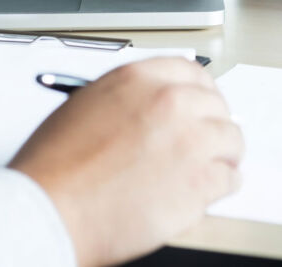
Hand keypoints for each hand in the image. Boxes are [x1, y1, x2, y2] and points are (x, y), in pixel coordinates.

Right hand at [9, 57, 242, 266]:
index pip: (190, 71)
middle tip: (209, 139)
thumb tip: (153, 107)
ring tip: (215, 166)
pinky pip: (229, 178)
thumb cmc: (55, 168)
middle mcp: (168, 102)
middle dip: (212, 122)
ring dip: (223, 153)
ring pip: (230, 139)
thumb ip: (127, 100)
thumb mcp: (85, 107)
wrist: (50, 210)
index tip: (202, 102)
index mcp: (138, 79)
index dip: (200, 90)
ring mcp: (188, 141)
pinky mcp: (199, 181)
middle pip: (215, 103)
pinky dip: (224, 185)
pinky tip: (213, 189)